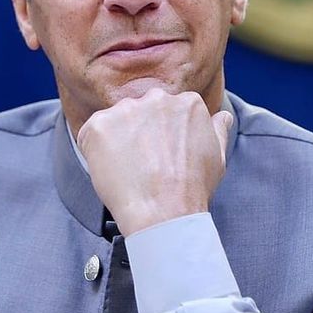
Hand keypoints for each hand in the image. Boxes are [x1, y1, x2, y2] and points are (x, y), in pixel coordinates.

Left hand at [77, 88, 231, 235]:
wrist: (163, 213)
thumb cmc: (192, 189)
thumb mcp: (217, 157)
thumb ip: (217, 130)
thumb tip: (222, 116)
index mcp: (186, 102)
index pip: (166, 111)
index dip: (160, 136)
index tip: (161, 157)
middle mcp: (156, 98)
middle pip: (140, 112)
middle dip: (138, 134)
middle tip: (143, 165)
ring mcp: (126, 110)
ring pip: (115, 122)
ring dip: (116, 142)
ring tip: (128, 171)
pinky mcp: (99, 125)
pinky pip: (91, 135)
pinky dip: (96, 152)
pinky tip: (112, 171)